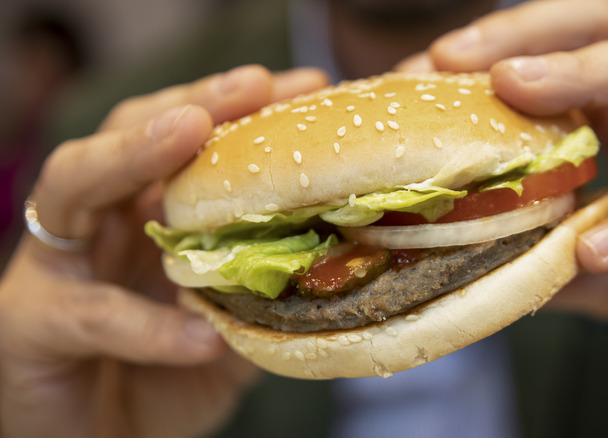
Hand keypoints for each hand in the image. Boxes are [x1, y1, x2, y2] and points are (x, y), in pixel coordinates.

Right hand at [0, 65, 329, 437]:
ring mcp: (54, 267)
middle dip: (190, 102)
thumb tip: (340, 259)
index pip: (182, 141)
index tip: (304, 86)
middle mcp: (94, 226)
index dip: (238, 110)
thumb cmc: (160, 382)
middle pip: (125, 135)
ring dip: (133, 154)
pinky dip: (148, 323)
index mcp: (140, 216)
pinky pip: (89, 314)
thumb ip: (262, 293)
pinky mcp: (28, 325)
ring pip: (73, 186)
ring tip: (192, 130)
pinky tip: (202, 335)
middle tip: (254, 82)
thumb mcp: (226, 329)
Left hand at [424, 0, 607, 373]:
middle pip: (603, 29)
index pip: (554, 57)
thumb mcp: (592, 263)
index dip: (484, 58)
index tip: (416, 75)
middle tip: (454, 56)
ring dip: (583, 74)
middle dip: (525, 34)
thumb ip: (535, 254)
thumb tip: (453, 263)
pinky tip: (599, 249)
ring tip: (513, 89)